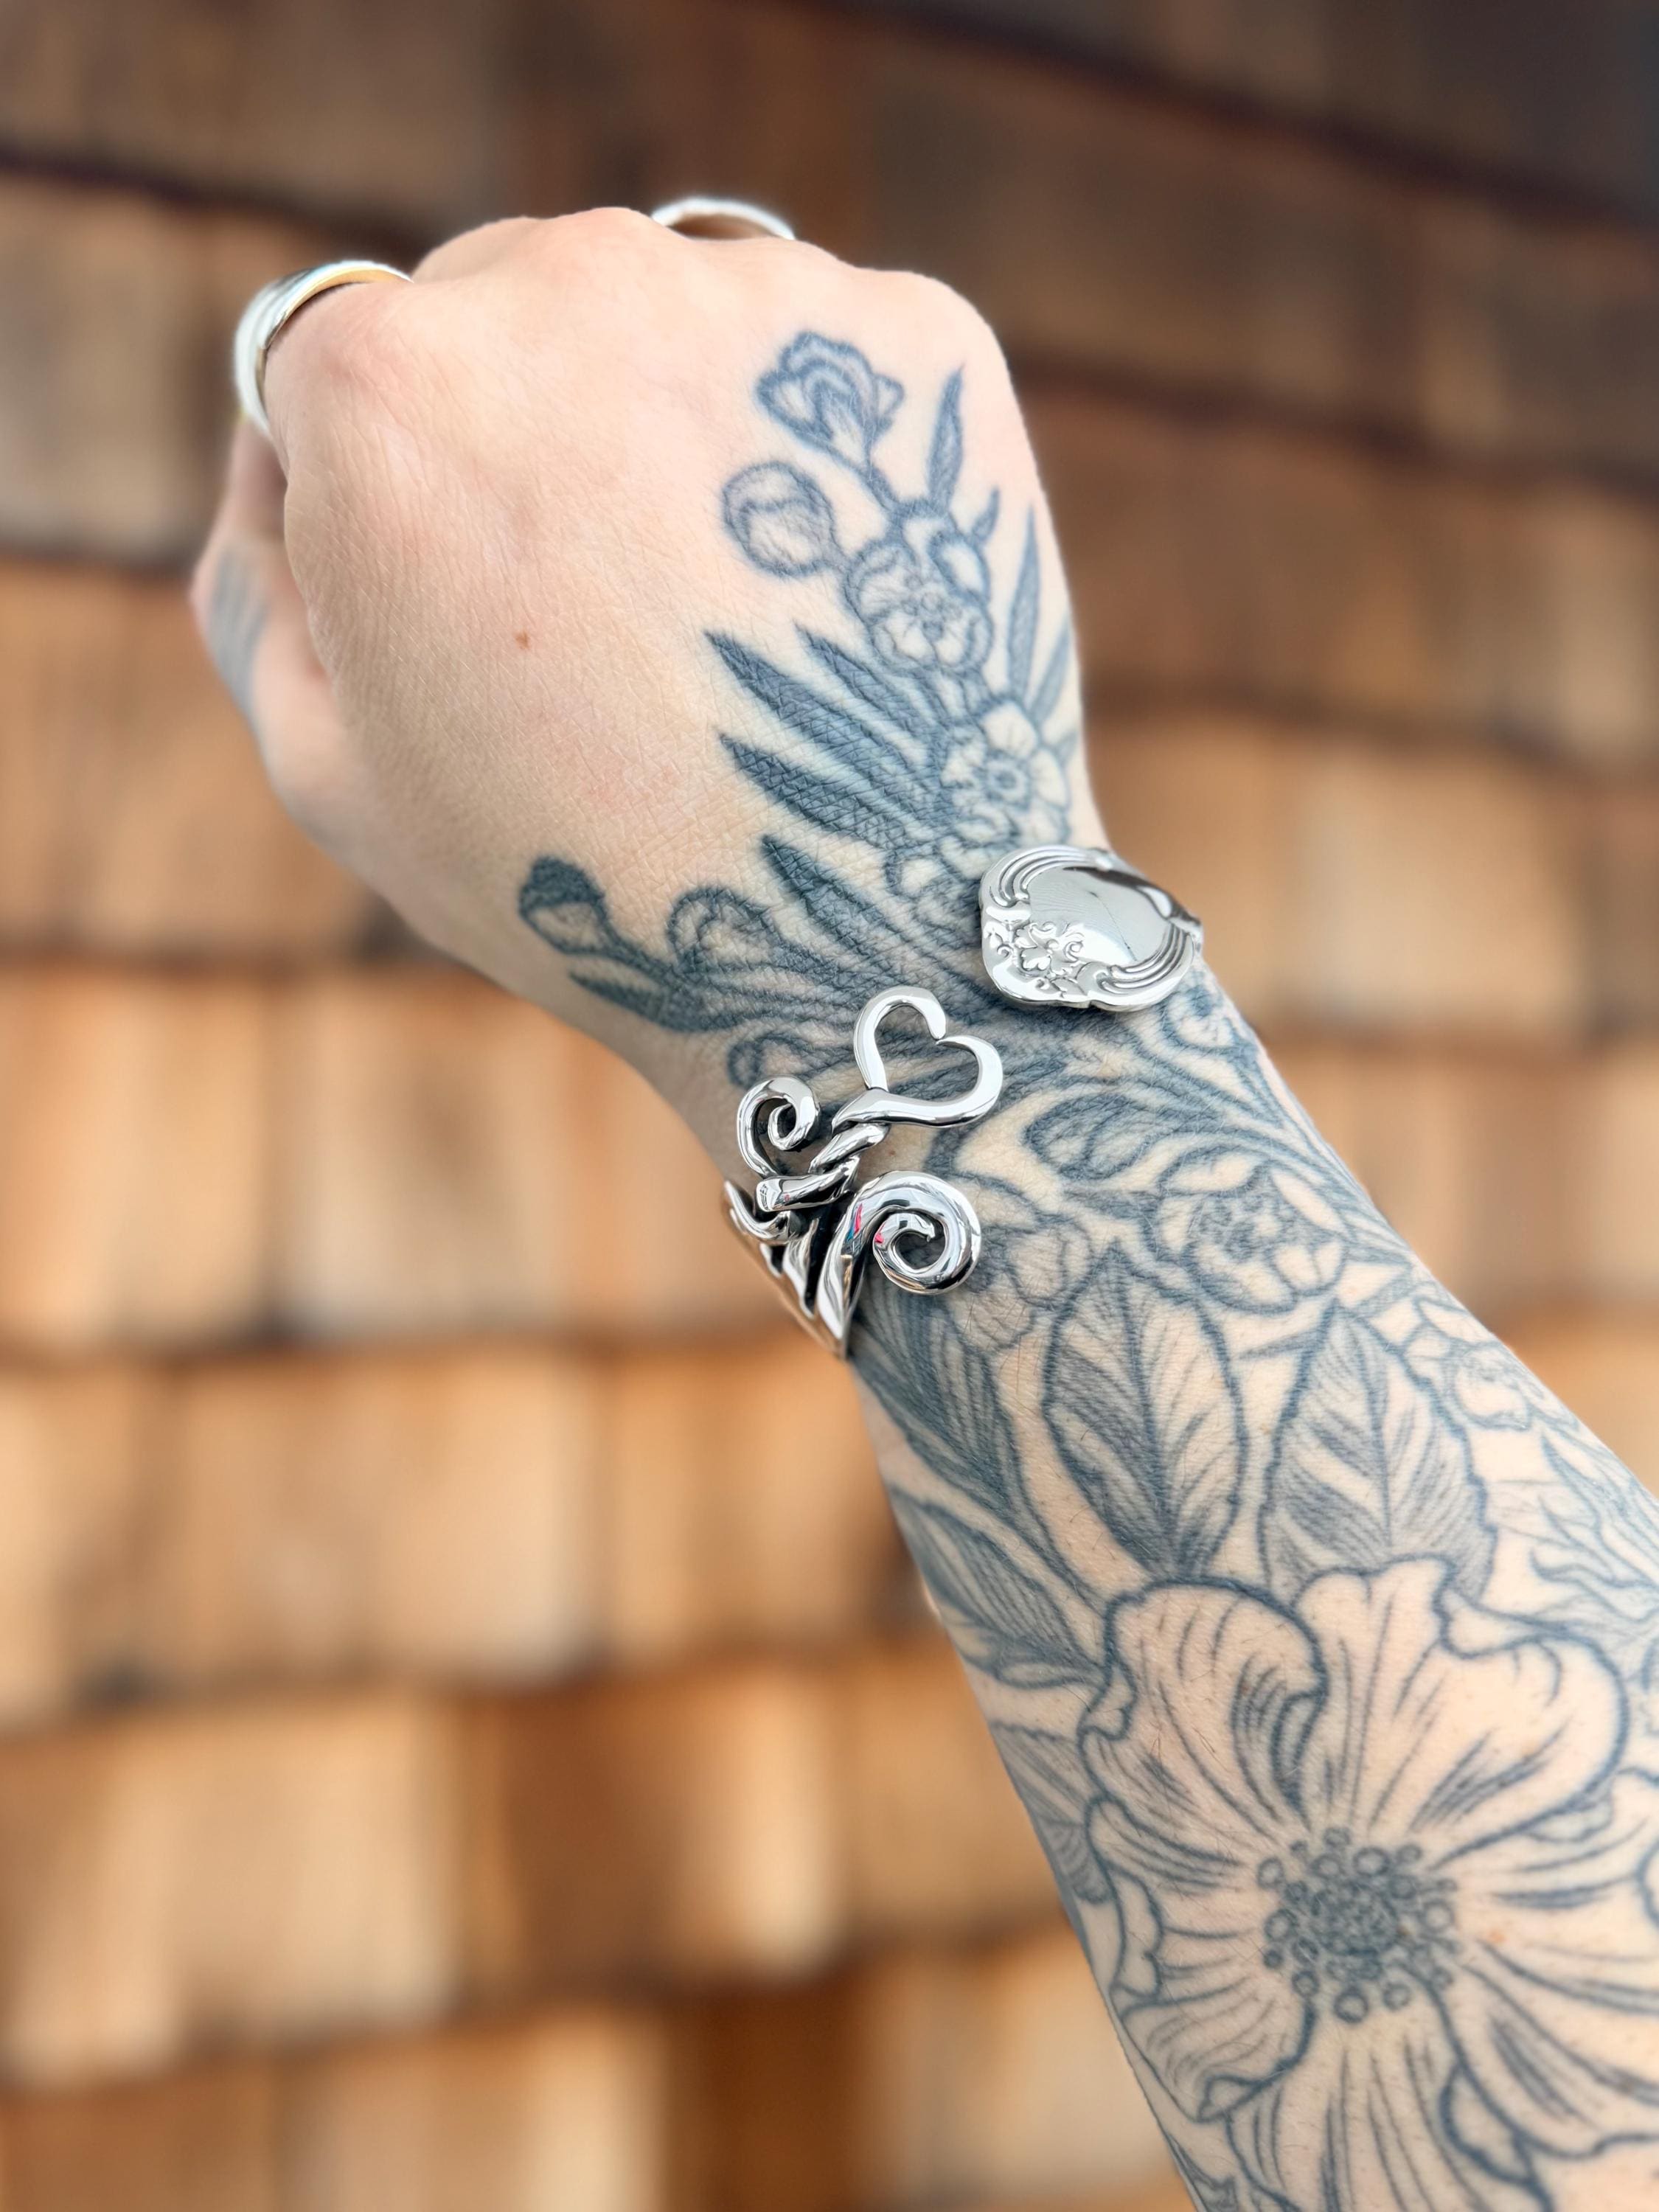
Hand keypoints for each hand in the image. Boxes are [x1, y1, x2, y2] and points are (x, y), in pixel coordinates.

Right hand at [193, 209, 1097, 1151]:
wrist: (858, 943)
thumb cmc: (575, 875)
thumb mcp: (330, 765)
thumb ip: (256, 577)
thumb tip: (273, 453)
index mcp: (384, 378)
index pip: (329, 368)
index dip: (381, 498)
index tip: (457, 607)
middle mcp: (566, 279)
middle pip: (497, 310)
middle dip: (519, 436)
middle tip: (597, 622)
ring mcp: (755, 292)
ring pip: (659, 316)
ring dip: (661, 420)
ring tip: (713, 611)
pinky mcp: (913, 334)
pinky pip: (813, 358)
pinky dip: (806, 449)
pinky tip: (817, 585)